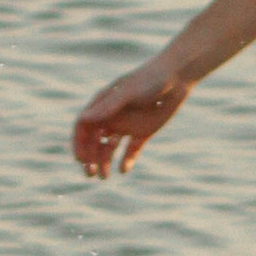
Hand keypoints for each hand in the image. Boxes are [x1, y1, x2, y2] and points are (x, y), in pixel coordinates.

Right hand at [73, 54, 191, 179]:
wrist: (176, 78)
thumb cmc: (148, 80)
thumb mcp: (127, 93)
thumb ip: (107, 106)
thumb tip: (84, 119)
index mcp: (103, 105)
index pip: (84, 127)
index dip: (79, 143)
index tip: (80, 159)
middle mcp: (112, 116)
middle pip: (94, 141)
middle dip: (90, 158)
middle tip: (90, 174)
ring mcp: (127, 125)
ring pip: (110, 148)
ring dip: (105, 162)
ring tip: (105, 177)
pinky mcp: (143, 131)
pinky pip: (131, 149)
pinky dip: (126, 160)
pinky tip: (123, 169)